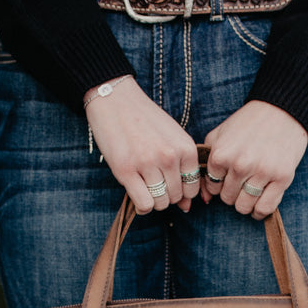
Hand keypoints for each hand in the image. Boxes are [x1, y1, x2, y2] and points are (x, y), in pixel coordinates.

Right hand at [85, 77, 200, 213]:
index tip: (170, 183)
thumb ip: (182, 168)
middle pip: (176, 197)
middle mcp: (169, 156)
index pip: (192, 187)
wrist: (115, 100)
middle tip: (153, 181)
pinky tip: (136, 192)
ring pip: (160, 202)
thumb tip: (186, 207)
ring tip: (144, 184)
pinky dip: (141, 205)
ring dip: (153, 200)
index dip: (182, 191)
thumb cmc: (145, 120)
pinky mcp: (126, 170)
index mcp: (185, 147)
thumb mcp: (172, 137)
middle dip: (166, 195)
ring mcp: (147, 163)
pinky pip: (144, 204)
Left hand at [202, 101, 307, 217]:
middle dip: (232, 193)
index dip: (219, 183)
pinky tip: (259, 204)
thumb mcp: (221, 135)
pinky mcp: (282, 178)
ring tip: (250, 192)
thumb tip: (204, 198)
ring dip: (246, 202)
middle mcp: (240, 165)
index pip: (212, 187)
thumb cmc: (248, 124)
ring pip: (244, 207)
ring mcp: (262, 172)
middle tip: (241, 182)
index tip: (228, 176)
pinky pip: (265, 208)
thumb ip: (207, 161)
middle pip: (227, 199)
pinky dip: (260, 211)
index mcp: (221, 154)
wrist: (282, 110)